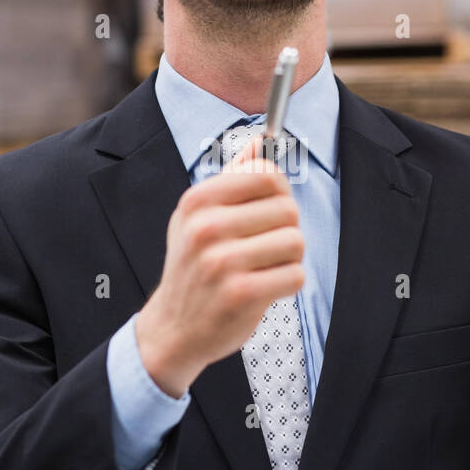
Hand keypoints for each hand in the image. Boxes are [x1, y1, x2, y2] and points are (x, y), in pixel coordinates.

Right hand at [136, 131, 304, 395]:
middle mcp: (206, 227)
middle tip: (266, 248)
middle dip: (286, 229)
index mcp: (197, 201)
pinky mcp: (241, 294)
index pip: (267, 175)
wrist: (174, 328)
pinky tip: (266, 287)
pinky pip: (294, 275)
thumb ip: (232, 177)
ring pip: (296, 242)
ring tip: (265, 268)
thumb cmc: (192, 268)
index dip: (280, 193)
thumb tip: (262, 141)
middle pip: (288, 209)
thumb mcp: (197, 217)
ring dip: (290, 259)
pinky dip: (288, 283)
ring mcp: (222, 262)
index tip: (270, 210)